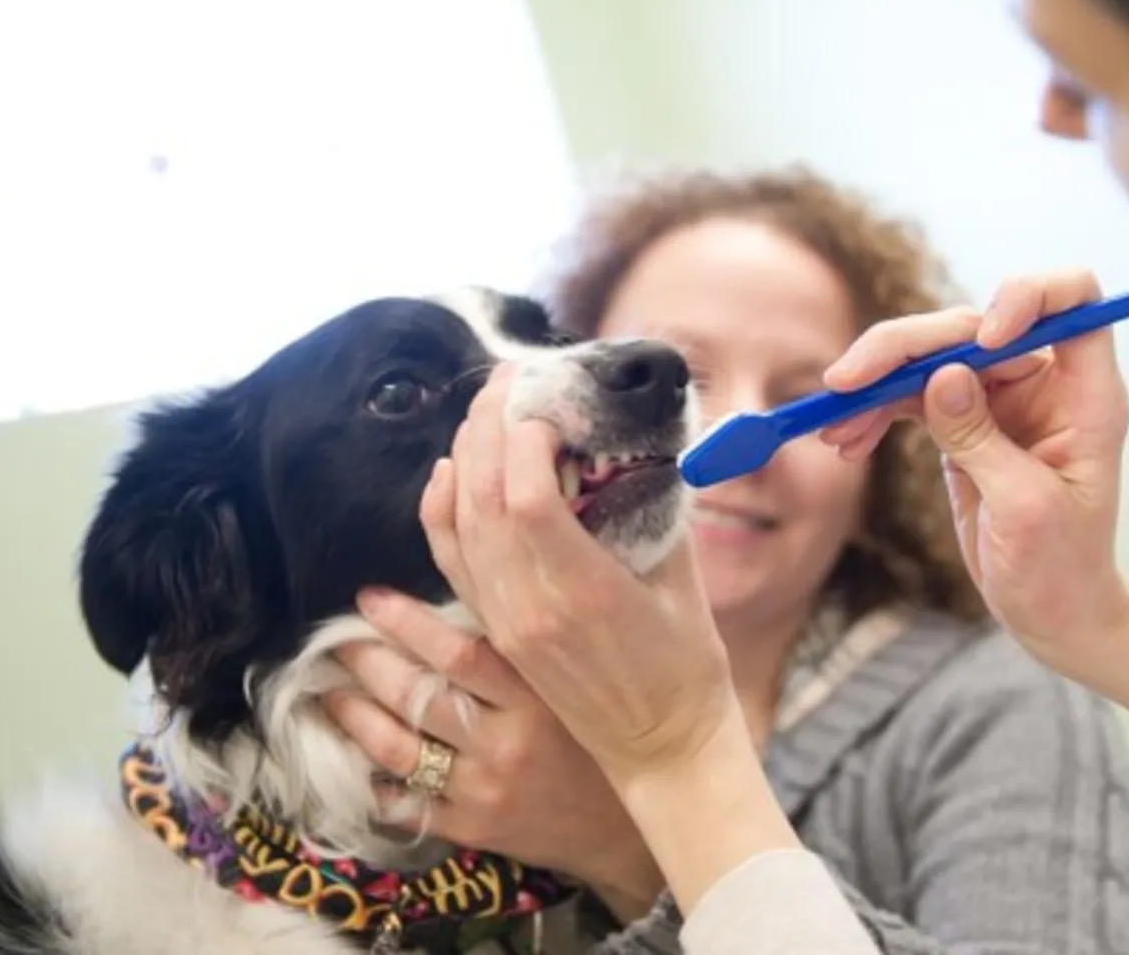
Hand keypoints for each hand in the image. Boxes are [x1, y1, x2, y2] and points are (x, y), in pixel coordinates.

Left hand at [322, 591, 665, 918]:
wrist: (622, 830)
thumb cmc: (598, 741)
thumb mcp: (578, 684)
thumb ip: (530, 643)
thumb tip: (477, 587)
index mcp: (536, 697)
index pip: (459, 652)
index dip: (406, 623)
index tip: (370, 599)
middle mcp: (505, 742)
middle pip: (416, 696)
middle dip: (366, 664)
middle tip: (338, 642)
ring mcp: (483, 789)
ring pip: (397, 750)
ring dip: (353, 719)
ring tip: (330, 696)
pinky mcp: (472, 828)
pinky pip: (405, 804)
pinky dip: (372, 783)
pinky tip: (353, 763)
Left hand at [424, 363, 814, 919]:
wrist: (665, 747)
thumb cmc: (687, 664)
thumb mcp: (683, 577)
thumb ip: (651, 507)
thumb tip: (629, 441)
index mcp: (584, 593)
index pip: (526, 497)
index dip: (522, 437)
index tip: (543, 401)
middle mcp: (532, 609)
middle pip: (481, 500)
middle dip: (487, 428)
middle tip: (507, 382)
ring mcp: (508, 626)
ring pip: (457, 527)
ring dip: (461, 458)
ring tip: (483, 411)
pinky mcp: (498, 635)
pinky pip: (451, 563)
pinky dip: (441, 510)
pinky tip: (448, 472)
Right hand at [817, 268, 1128, 666]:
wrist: (1054, 615)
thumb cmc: (1062, 570)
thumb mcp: (1026, 508)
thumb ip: (982, 439)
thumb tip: (941, 377)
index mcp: (1085, 393)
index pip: (1070, 299)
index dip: (1026, 298)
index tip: (983, 338)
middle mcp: (1044, 382)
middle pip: (973, 325)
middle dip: (909, 346)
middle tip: (849, 382)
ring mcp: (1000, 400)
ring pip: (933, 356)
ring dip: (878, 380)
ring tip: (834, 420)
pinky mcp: (963, 423)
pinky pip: (912, 395)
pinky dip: (875, 411)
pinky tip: (846, 439)